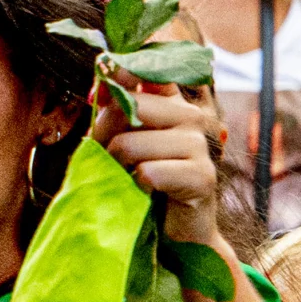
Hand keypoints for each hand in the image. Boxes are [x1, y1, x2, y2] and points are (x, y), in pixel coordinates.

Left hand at [104, 85, 230, 249]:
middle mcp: (191, 117)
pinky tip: (146, 191)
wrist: (174, 231)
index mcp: (173, 103)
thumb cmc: (144, 182)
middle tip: (109, 157)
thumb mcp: (124, 141)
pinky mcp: (202, 176)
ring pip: (132, 143)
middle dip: (106, 134)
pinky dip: (137, 185)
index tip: (101, 72)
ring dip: (118, 165)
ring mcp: (200, 145)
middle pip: (132, 107)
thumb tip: (98, 86)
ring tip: (128, 177)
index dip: (120, 71)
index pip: (149, 70)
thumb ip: (115, 111)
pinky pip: (149, 172)